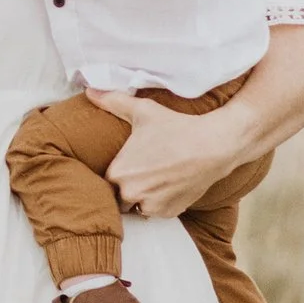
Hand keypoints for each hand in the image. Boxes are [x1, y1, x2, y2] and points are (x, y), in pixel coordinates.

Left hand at [87, 87, 245, 219]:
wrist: (213, 145)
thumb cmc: (177, 127)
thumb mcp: (143, 111)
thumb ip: (113, 101)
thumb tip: (90, 90)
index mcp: (118, 173)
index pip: (104, 182)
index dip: (115, 174)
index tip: (125, 167)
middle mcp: (130, 193)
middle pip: (118, 197)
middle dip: (126, 187)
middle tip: (141, 173)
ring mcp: (151, 206)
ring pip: (136, 206)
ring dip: (142, 197)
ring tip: (154, 179)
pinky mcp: (169, 213)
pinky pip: (156, 212)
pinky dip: (160, 202)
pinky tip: (168, 185)